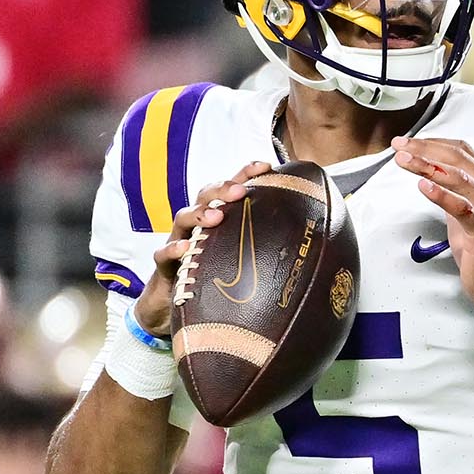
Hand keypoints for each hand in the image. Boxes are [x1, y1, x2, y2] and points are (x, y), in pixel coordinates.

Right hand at [133, 161, 273, 336]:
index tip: (266, 166)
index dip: (246, 174)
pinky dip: (173, 249)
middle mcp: (197, 225)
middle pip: (205, 195)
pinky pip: (163, 254)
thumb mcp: (240, 261)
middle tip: (240, 191)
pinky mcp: (164, 267)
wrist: (171, 306)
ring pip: (182, 218)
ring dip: (200, 213)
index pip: (230, 189)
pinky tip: (185, 248)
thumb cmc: (211, 278)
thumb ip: (265, 250)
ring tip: (216, 216)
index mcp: (217, 220)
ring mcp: (179, 242)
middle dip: (222, 188)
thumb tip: (311, 250)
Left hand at [393, 136, 473, 319]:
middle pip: (458, 159)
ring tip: (405, 161)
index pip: (461, 150)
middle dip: (425, 149)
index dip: (431, 142)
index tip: (406, 142)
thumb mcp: (467, 213)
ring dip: (428, 166)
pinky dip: (442, 196)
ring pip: (460, 179)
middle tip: (400, 146)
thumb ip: (454, 191)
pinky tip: (424, 187)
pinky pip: (464, 210)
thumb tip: (430, 172)